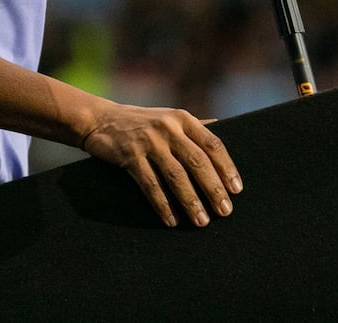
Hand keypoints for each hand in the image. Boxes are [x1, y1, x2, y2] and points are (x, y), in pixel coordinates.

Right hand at [78, 104, 242, 227]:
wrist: (101, 119)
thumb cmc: (142, 122)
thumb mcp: (169, 117)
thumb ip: (194, 125)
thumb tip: (223, 126)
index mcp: (183, 119)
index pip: (212, 144)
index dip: (226, 167)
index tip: (236, 190)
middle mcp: (168, 128)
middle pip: (197, 162)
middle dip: (213, 189)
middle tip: (224, 211)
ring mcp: (149, 142)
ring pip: (176, 176)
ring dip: (191, 201)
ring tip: (201, 221)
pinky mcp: (130, 156)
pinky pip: (150, 185)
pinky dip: (162, 204)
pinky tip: (171, 220)